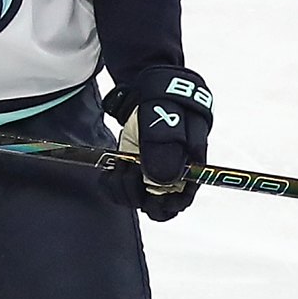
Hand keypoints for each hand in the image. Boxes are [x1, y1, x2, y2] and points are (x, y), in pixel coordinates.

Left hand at [101, 66, 212, 220]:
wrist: (151, 89)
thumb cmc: (169, 102)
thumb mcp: (169, 119)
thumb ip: (167, 147)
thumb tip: (162, 180)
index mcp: (188, 169)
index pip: (178, 203)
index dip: (162, 204)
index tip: (147, 190)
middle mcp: (168, 178)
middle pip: (154, 208)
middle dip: (136, 193)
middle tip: (129, 169)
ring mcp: (148, 176)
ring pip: (134, 200)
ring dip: (122, 185)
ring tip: (122, 160)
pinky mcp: (131, 171)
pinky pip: (118, 191)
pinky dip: (110, 184)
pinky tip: (111, 169)